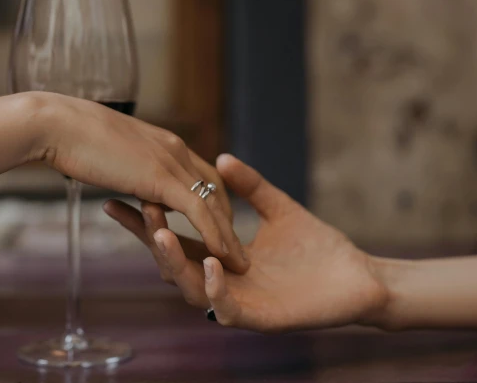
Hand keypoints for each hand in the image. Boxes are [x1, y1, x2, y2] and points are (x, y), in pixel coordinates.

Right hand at [0, 92, 249, 273]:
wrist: (57, 125)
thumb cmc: (70, 136)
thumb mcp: (108, 149)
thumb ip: (125, 163)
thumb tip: (122, 175)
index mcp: (162, 141)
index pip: (199, 170)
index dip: (211, 197)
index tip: (217, 221)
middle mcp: (174, 148)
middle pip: (215, 187)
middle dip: (226, 218)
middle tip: (234, 247)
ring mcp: (170, 161)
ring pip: (212, 202)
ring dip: (228, 235)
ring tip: (239, 262)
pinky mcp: (161, 177)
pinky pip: (198, 211)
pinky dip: (213, 234)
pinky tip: (221, 255)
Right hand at [105, 154, 387, 332]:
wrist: (359, 277)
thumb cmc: (319, 247)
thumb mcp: (278, 208)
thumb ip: (250, 186)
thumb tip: (220, 157)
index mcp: (221, 259)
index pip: (175, 239)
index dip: (145, 221)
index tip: (118, 198)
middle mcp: (223, 283)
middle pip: (173, 265)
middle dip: (151, 238)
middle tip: (137, 209)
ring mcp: (239, 303)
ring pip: (192, 289)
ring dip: (174, 262)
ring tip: (161, 233)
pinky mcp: (261, 319)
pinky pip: (228, 308)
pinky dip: (215, 287)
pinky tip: (208, 262)